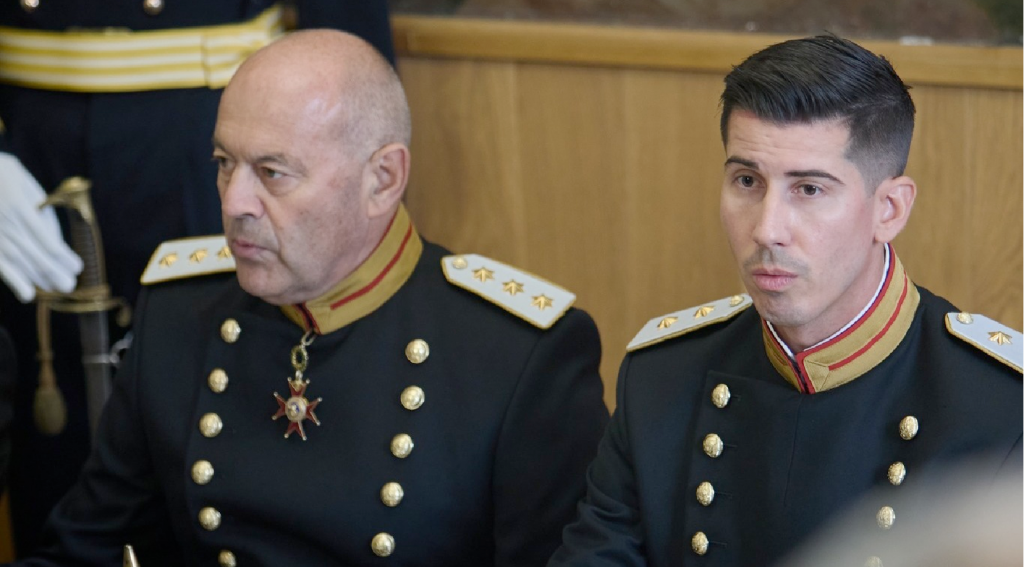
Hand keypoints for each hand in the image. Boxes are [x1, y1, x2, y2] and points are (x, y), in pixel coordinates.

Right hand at [0, 153, 81, 301]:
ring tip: (55, 290)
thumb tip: (56, 243)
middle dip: (55, 273)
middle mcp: (4, 222)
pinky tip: (27, 295)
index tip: (77, 267)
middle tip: (69, 285)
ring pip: (17, 263)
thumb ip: (41, 213)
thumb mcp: (27, 186)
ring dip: (38, 279)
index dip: (64, 257)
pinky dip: (13, 280)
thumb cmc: (6, 177)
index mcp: (19, 206)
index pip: (46, 239)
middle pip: (34, 255)